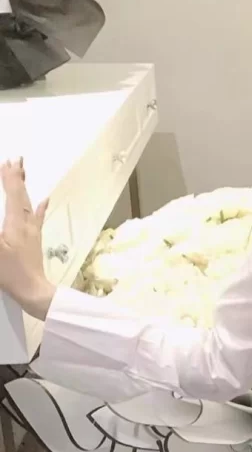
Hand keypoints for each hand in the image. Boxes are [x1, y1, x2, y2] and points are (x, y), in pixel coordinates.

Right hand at [0, 158, 54, 318]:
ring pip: (28, 203)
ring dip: (24, 187)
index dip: (9, 177)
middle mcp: (26, 224)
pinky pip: (37, 218)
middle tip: (16, 160)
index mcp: (15, 223)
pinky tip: (44, 199)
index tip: (7, 162)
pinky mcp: (34, 241)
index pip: (12, 194)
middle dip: (17, 177)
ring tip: (23, 173)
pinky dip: (38, 206)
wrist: (33, 291)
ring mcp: (32, 232)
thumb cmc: (11, 273)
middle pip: (22, 195)